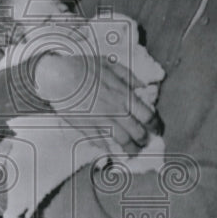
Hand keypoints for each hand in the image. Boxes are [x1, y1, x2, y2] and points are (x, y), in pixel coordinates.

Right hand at [34, 53, 157, 153]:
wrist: (60, 75)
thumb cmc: (84, 67)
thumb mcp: (110, 65)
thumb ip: (129, 76)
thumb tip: (143, 86)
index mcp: (124, 95)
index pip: (147, 115)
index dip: (155, 125)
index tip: (156, 130)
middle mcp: (116, 111)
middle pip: (137, 132)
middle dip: (144, 141)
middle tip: (144, 143)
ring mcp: (101, 121)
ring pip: (122, 141)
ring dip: (129, 149)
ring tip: (132, 153)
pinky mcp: (86, 127)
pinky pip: (100, 142)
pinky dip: (107, 148)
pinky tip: (110, 151)